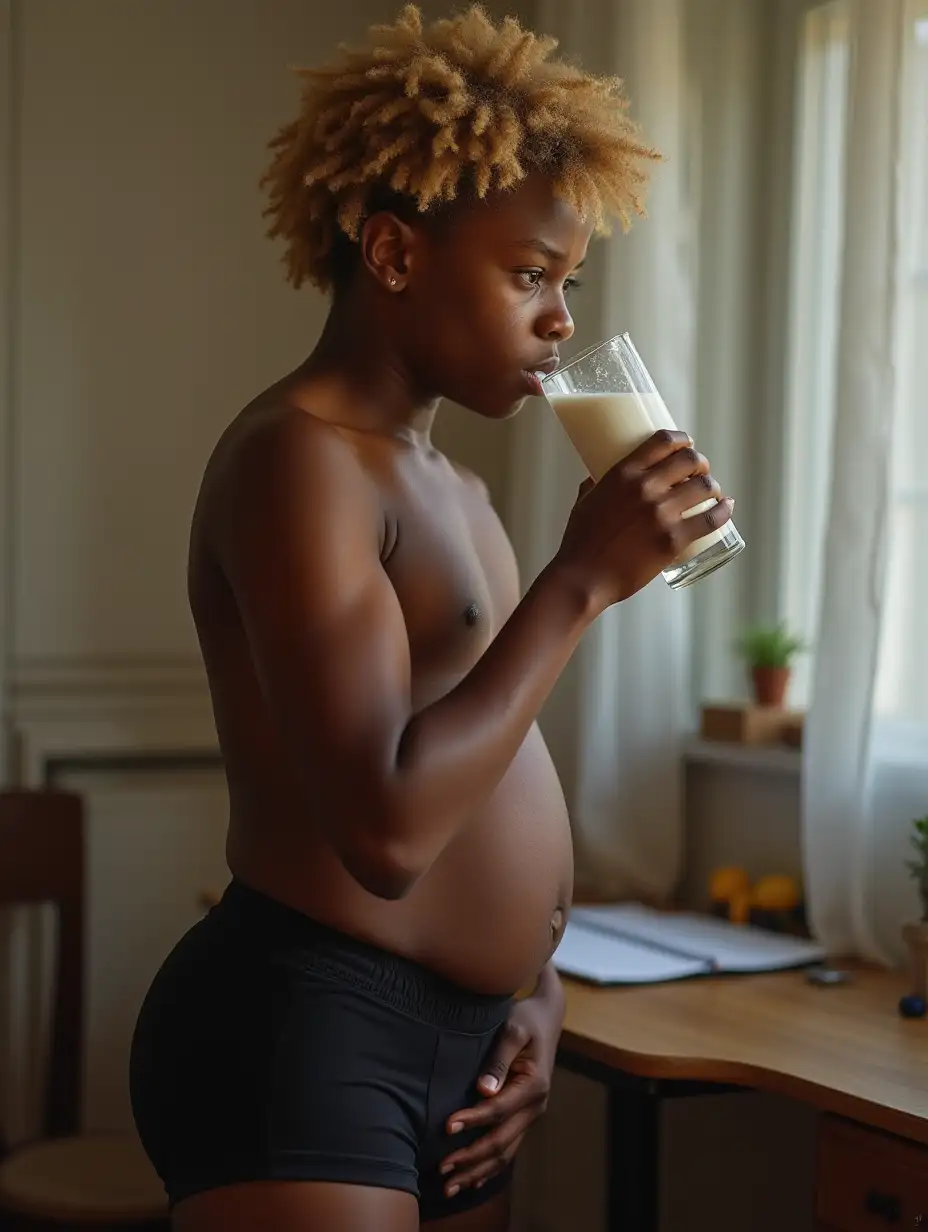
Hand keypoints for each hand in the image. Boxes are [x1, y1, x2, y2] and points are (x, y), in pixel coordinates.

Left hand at [439, 964, 564, 1197]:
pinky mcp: (524, 1117)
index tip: (446, 1126)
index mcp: (534, 1085)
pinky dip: (490, 1168)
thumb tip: (483, 1089)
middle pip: (501, 1142)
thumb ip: (498, 1059)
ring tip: (449, 1185)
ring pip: (505, 1153)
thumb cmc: (525, 1018)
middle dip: (471, 1158)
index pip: (498, 1110)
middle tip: (441, 1168)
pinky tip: (471, 1180)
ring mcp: (531, 1114)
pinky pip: (508, 1149)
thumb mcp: (513, 1028)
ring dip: (477, 1171)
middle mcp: (536, 1106)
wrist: (546, 1018)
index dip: (472, 1120)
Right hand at [556, 429, 733, 608]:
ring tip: (712, 493)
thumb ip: (593, 486)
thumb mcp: (584, 503)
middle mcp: (645, 488)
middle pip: (689, 460)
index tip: (686, 445)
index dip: (682, 439)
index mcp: (623, 474)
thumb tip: (595, 477)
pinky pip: (710, 519)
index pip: (663, 441)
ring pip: (704, 486)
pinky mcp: (673, 540)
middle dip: (700, 463)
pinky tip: (726, 507)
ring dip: (712, 486)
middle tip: (700, 472)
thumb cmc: (580, 543)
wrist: (583, 579)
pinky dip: (723, 511)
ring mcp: (661, 514)